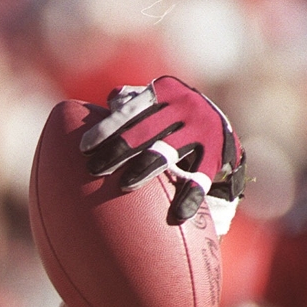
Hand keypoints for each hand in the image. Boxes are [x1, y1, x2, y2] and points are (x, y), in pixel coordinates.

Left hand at [79, 76, 245, 231]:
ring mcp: (203, 130)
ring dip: (145, 168)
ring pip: (168, 152)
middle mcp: (185, 106)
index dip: (107, 129)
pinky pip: (200, 178)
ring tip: (125, 185)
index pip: (131, 110)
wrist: (222, 128)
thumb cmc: (171, 119)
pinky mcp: (217, 154)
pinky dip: (189, 196)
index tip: (84, 148)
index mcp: (165, 92)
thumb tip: (109, 99)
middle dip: (118, 150)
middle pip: (145, 131)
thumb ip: (132, 103)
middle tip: (94, 169)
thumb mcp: (156, 104)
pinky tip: (177, 214)